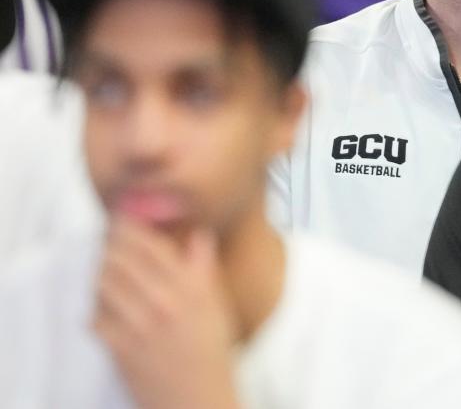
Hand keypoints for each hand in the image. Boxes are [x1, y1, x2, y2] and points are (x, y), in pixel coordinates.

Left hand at [93, 218, 241, 408]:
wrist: (199, 399)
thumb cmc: (211, 352)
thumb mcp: (216, 305)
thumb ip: (204, 267)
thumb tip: (200, 235)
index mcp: (191, 287)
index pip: (152, 244)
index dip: (131, 227)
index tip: (122, 218)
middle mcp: (165, 301)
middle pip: (122, 258)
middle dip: (110, 245)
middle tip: (107, 240)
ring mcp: (141, 326)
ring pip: (104, 283)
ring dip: (100, 273)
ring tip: (104, 270)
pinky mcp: (122, 349)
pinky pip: (96, 318)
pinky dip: (95, 309)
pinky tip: (103, 306)